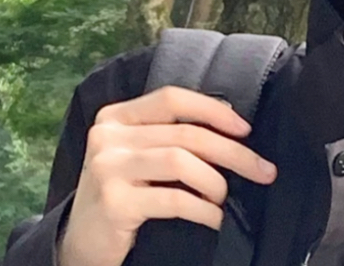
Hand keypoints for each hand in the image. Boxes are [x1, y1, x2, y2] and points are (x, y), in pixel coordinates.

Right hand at [58, 86, 277, 265]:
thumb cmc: (121, 196)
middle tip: (262, 170)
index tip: (246, 129)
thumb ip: (168, 137)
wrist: (81, 245)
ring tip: (225, 199)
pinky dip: (203, 209)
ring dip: (215, 182)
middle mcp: (107, 137)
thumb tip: (232, 126)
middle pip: (184, 133)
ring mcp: (106, 168)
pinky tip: (214, 218)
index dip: (213, 110)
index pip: (172, 98)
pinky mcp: (113, 202)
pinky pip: (174, 199)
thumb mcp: (137, 157)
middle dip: (232, 152)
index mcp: (115, 117)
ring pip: (181, 161)